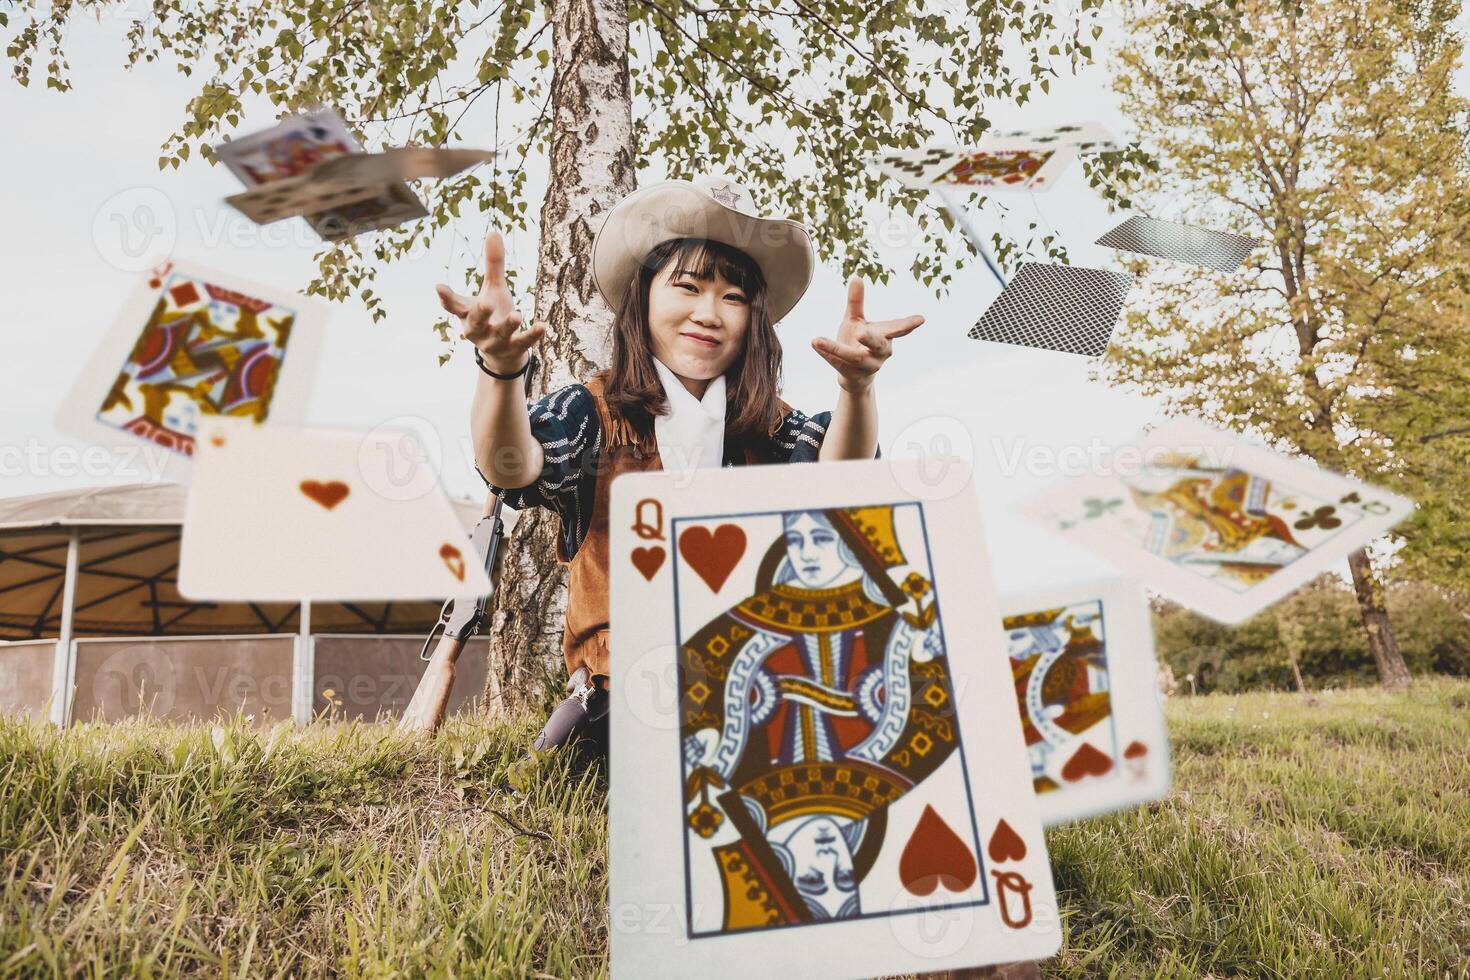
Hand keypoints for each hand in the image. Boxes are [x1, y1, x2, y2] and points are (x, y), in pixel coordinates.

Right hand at [436, 231, 545, 373]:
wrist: (502, 353)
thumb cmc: (494, 314)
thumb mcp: (493, 289)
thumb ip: (492, 264)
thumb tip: (493, 232)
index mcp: (467, 314)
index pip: (453, 306)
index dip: (446, 297)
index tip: (438, 286)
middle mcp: (478, 330)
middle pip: (475, 322)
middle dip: (479, 314)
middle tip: (484, 304)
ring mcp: (495, 342)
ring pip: (499, 334)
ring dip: (507, 325)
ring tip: (517, 315)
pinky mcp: (513, 349)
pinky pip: (522, 343)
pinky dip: (532, 335)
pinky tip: (542, 326)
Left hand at [812, 277, 923, 392]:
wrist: (852, 376)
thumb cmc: (857, 342)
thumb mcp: (856, 321)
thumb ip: (856, 302)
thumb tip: (857, 277)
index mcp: (885, 336)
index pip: (899, 328)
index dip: (909, 324)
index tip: (921, 319)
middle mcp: (880, 353)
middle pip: (878, 345)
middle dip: (871, 339)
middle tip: (861, 332)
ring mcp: (866, 366)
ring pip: (854, 357)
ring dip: (837, 349)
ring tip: (818, 340)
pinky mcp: (851, 375)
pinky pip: (838, 363)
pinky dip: (826, 353)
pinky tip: (814, 342)